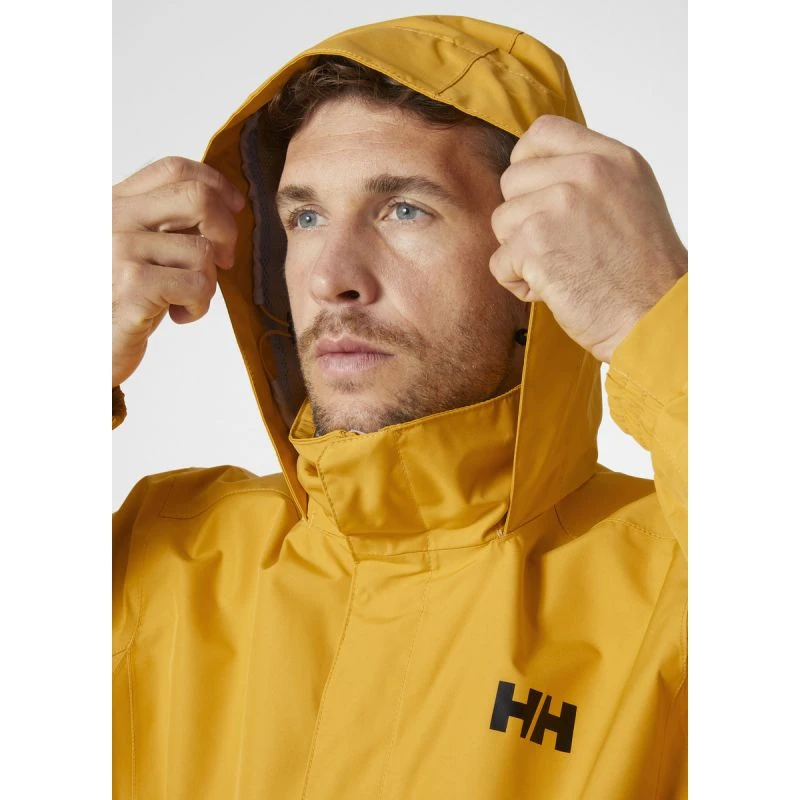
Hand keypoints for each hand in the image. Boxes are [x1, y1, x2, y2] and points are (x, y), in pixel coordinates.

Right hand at [112, 157, 244, 386]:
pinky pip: (198, 285)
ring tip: (184, 299)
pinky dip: (200, 306)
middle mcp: (113, 218)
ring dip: (208, 283)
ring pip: (204, 251)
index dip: (216, 185)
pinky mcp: (132, 286)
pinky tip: (178, 315)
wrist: (82, 348)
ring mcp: (120, 249)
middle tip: (223, 262)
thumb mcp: (137, 250)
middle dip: (226, 232)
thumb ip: (165, 223)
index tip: (234, 207)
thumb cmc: (117, 301)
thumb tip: (225, 204)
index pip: (174, 170)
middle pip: (198, 200)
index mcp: (115, 203)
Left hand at [489, 115, 686, 362]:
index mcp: (611, 157)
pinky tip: (553, 291)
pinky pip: (499, 262)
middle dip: (523, 219)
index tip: (533, 194)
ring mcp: (559, 204)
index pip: (542, 132)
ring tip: (560, 271)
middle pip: (512, 181)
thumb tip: (536, 173)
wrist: (656, 318)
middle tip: (557, 247)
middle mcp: (586, 172)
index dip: (525, 163)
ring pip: (501, 222)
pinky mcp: (536, 243)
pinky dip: (519, 284)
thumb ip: (588, 178)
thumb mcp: (630, 199)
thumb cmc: (644, 273)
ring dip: (520, 254)